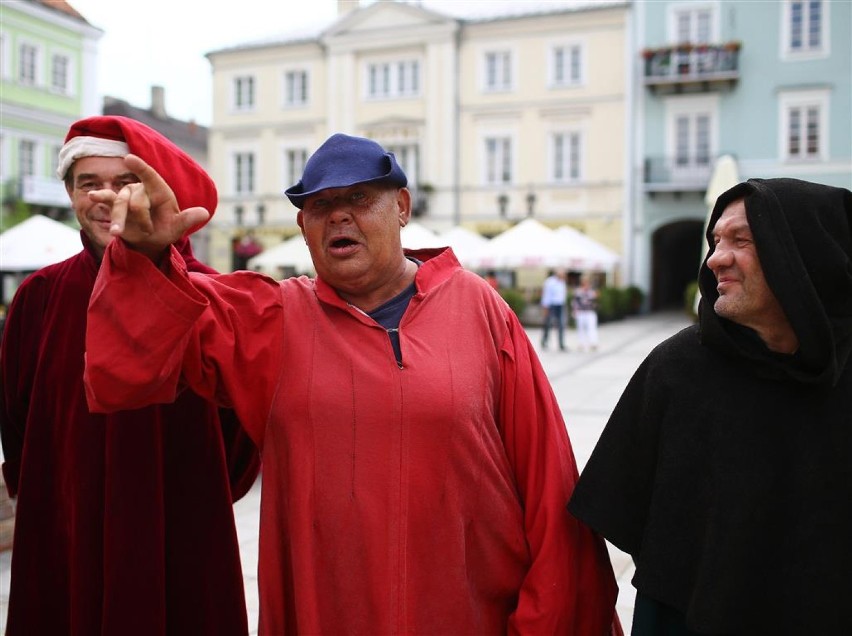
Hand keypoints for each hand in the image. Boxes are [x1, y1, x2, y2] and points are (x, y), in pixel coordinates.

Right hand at [89, 154, 210, 261]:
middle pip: (137, 201)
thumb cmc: (166, 229)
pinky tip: (91, 195)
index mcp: (160, 191)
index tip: (128, 158)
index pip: (151, 177)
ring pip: (121, 204)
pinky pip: (107, 198)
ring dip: (120, 220)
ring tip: (117, 233)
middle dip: (143, 220)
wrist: (150, 241)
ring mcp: (128, 195)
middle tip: (149, 231)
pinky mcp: (116, 204)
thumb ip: (188, 219)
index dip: (140, 168)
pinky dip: (100, 197)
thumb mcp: (177, 227)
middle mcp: (143, 189)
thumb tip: (204, 213)